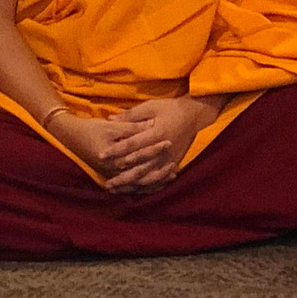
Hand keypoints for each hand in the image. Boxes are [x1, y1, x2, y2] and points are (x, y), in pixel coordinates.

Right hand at [47, 111, 171, 183]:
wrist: (72, 137)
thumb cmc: (92, 129)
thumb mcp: (112, 126)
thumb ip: (132, 126)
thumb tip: (151, 123)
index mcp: (113, 158)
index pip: (138, 154)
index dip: (154, 148)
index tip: (168, 142)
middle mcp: (113, 171)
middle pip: (140, 174)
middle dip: (158, 169)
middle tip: (175, 164)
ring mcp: (112, 176)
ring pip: (137, 184)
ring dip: (155, 180)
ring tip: (171, 175)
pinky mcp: (112, 177)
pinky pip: (132, 187)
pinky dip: (146, 186)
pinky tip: (159, 183)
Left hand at [101, 94, 223, 194]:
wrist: (195, 115)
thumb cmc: (171, 108)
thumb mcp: (151, 106)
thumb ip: (130, 115)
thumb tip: (110, 119)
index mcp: (156, 133)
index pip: (131, 145)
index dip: (115, 151)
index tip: (101, 155)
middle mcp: (163, 150)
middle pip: (139, 167)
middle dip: (122, 177)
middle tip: (107, 184)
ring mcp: (169, 158)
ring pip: (148, 177)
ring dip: (132, 185)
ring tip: (118, 190)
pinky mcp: (174, 163)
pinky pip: (159, 179)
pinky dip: (146, 186)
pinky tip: (135, 190)